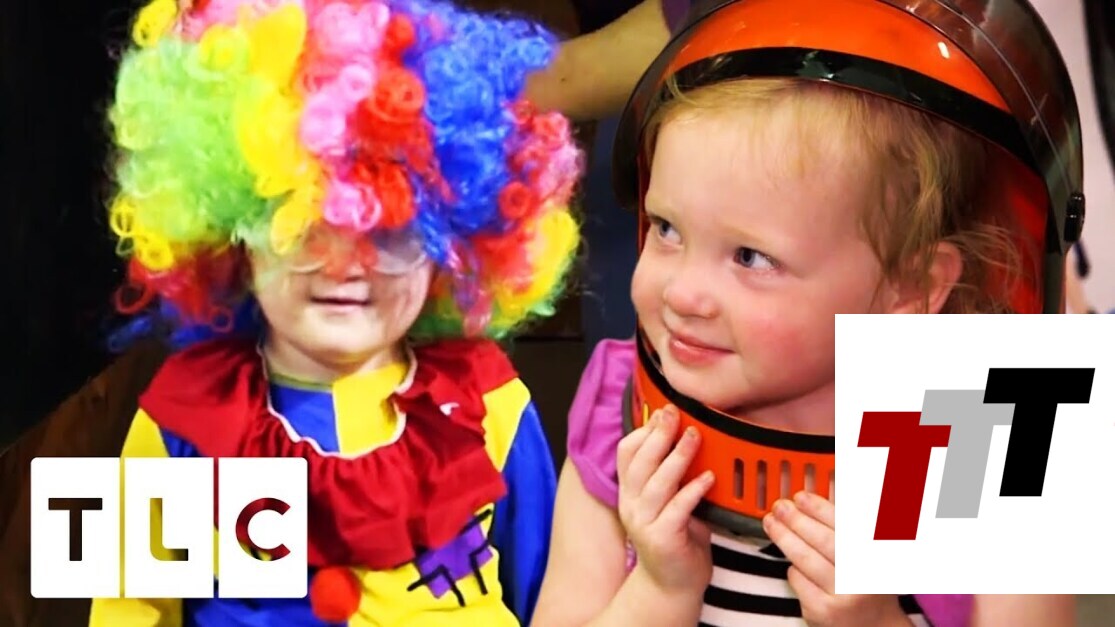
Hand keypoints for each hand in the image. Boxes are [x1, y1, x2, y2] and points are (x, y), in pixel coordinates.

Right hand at [616, 405, 714, 596]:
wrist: (672, 585)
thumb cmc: (676, 538)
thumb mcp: (669, 500)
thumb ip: (672, 474)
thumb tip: (688, 436)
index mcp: (630, 491)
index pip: (626, 453)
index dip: (644, 430)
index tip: (664, 412)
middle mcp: (631, 505)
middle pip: (639, 462)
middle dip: (658, 435)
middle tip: (676, 415)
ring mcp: (643, 523)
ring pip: (656, 483)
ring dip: (677, 457)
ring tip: (694, 437)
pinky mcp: (662, 539)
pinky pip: (677, 509)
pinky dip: (693, 491)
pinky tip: (708, 478)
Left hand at [764, 492, 911, 626]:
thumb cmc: (868, 583)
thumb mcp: (872, 553)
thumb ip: (850, 527)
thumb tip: (818, 499)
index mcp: (877, 555)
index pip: (846, 526)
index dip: (820, 509)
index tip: (801, 496)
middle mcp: (864, 576)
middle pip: (824, 541)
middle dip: (797, 520)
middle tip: (780, 506)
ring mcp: (843, 596)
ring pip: (807, 560)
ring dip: (785, 537)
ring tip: (771, 522)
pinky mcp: (824, 611)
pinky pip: (798, 580)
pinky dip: (793, 568)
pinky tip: (791, 561)